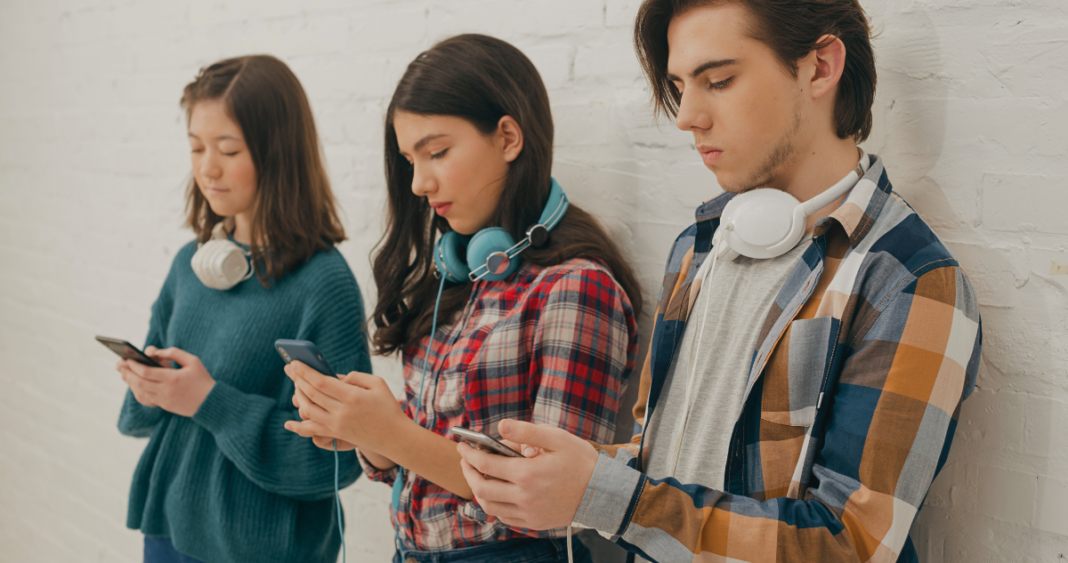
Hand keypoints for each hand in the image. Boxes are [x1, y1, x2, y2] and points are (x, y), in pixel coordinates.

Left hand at [116, 347, 215, 416]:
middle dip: (127, 373)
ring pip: (140, 392)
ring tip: (123, 374)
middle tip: (119, 366)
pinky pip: (146, 399)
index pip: (146, 372)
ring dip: (130, 383)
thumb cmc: (202, 379)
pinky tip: (134, 385)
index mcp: (172, 378)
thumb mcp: (192, 360)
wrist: (211, 402)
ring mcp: (164, 400)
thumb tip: (155, 351)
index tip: (127, 359)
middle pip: (139, 382)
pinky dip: (137, 391)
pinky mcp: (165, 406)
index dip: (134, 366)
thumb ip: (174, 352)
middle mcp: (166, 391)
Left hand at [282, 362, 410, 453]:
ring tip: (296, 385)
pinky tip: (288, 424)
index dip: (305, 372)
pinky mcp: (336, 434)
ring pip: (308, 410)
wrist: (394, 437)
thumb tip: (334, 378)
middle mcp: (341, 412)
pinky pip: (312, 431)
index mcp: (353, 397)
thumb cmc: (387, 407)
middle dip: (297, 379)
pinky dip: (298, 427)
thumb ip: (355, 376)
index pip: (322, 382)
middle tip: (289, 368)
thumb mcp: (378, 383)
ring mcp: (337, 425)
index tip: (294, 362)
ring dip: (299, 396)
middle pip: (311, 394)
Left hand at [456, 419, 597, 529]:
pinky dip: (494, 505)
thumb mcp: (556, 438)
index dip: (469, 454)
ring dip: (478, 490)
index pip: (485, 464)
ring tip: (478, 476)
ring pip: (490, 506)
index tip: (462, 446)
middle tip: (465, 460)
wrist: (602, 492)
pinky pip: (504, 517)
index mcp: (527, 473)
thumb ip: (526, 431)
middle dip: (468, 472)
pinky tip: (496, 493)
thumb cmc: (580, 461)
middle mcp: (524, 497)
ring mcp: (528, 513)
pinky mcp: (534, 523)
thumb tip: (500, 426)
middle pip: (481, 488)